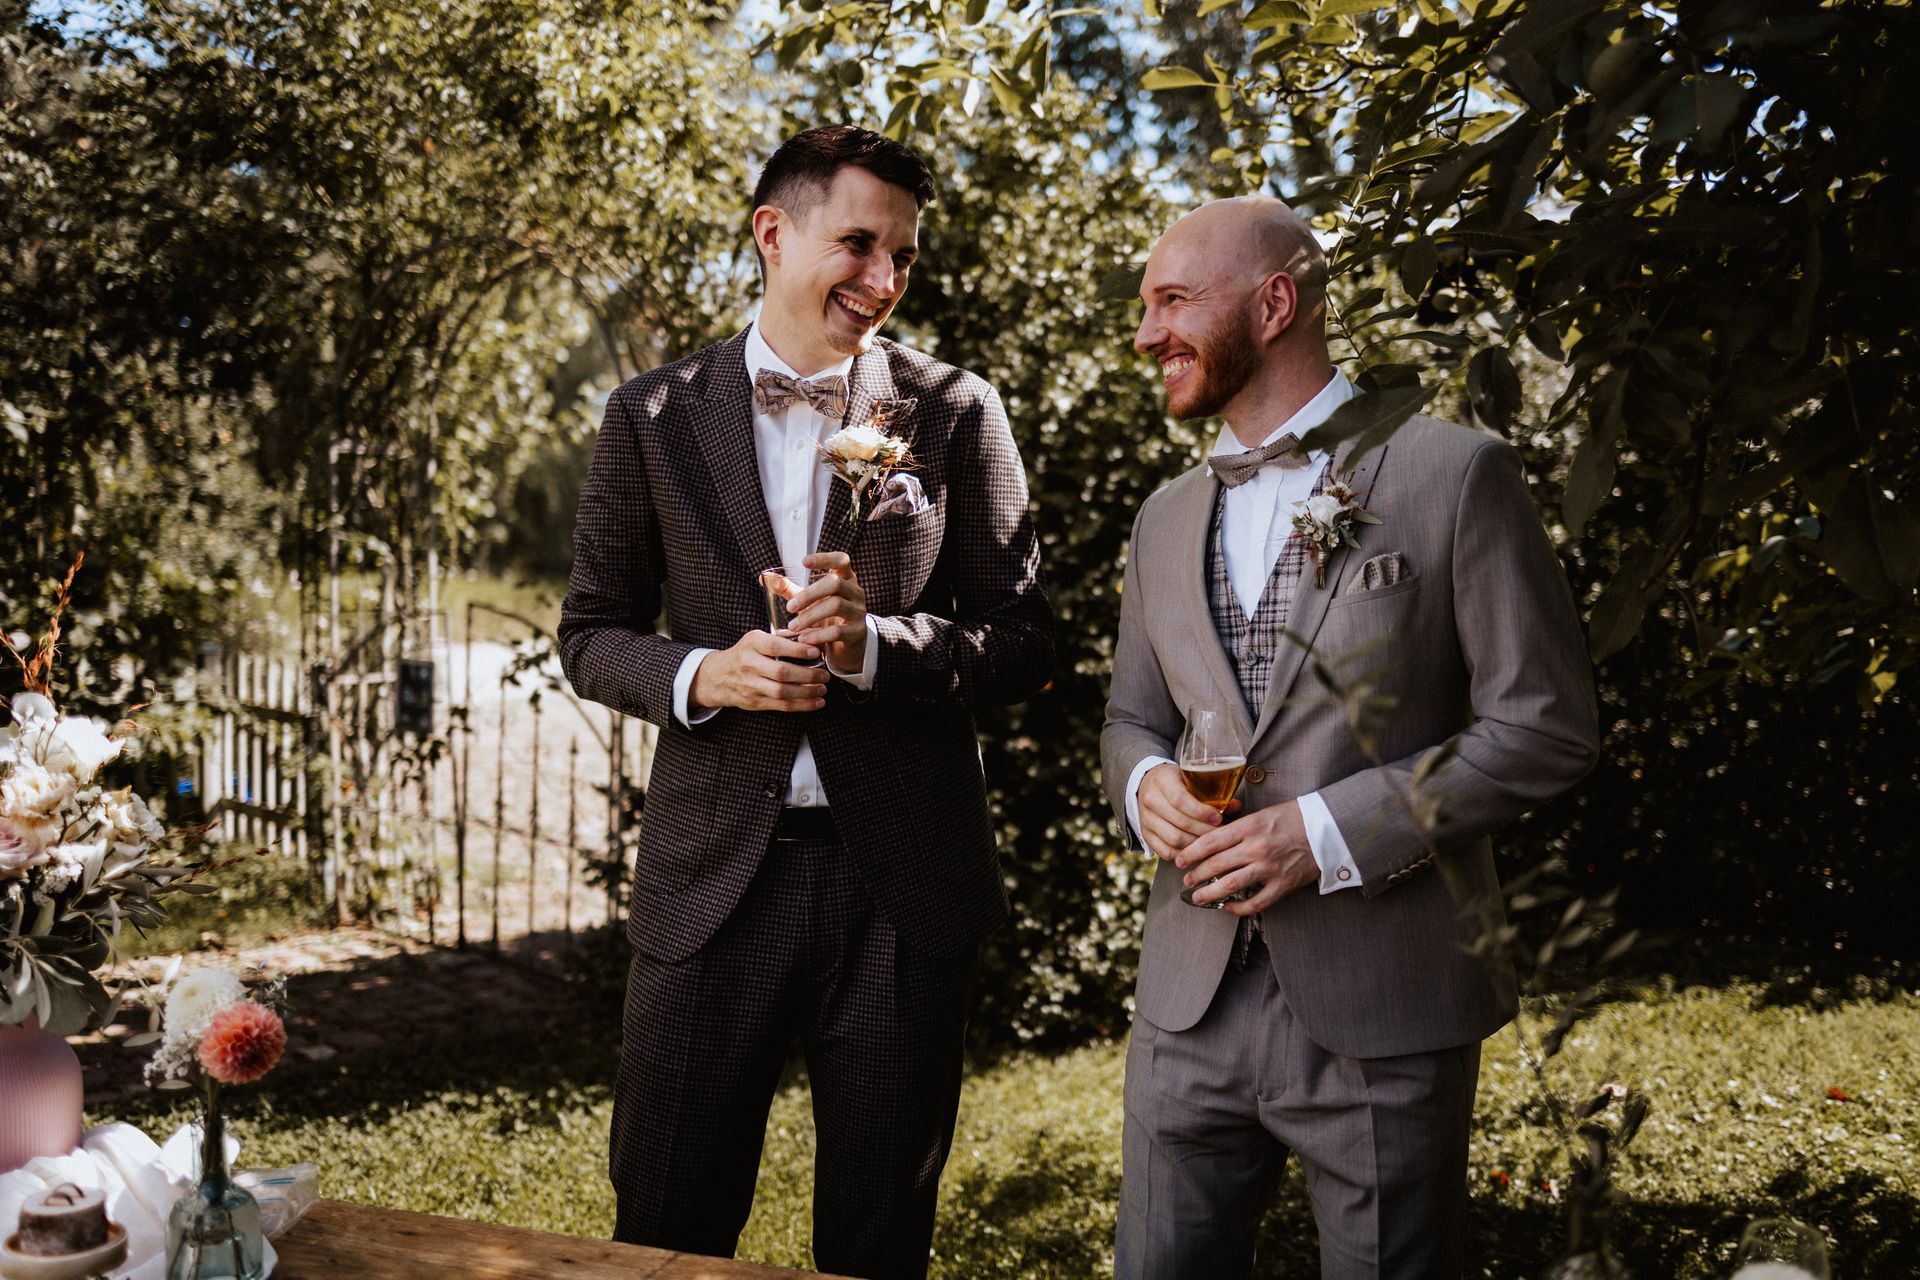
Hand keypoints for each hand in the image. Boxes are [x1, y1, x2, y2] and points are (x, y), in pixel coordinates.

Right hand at [688, 631, 826, 712]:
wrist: (718, 676)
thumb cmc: (746, 654)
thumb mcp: (757, 639)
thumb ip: (783, 637)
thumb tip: (813, 636)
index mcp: (751, 644)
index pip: (775, 646)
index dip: (797, 650)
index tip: (816, 653)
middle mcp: (748, 664)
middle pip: (781, 672)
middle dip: (807, 675)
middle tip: (825, 675)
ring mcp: (750, 685)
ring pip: (782, 692)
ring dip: (807, 692)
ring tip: (823, 689)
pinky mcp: (755, 702)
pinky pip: (782, 706)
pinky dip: (802, 705)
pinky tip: (816, 702)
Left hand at [794, 551, 867, 672]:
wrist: (846, 646)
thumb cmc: (826, 617)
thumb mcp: (809, 602)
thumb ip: (789, 590)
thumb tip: (764, 578)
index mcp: (845, 579)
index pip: (842, 560)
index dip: (825, 558)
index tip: (804, 562)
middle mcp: (855, 592)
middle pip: (835, 583)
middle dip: (809, 594)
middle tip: (789, 608)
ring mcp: (859, 612)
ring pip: (837, 605)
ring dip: (810, 616)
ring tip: (793, 627)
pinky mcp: (858, 632)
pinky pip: (838, 631)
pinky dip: (818, 635)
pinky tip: (803, 639)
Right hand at [1137, 763, 1230, 860]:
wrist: (1148, 785)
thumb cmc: (1176, 782)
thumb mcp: (1192, 779)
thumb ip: (1212, 793)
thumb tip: (1234, 806)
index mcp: (1163, 781)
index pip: (1180, 800)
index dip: (1201, 812)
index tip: (1218, 819)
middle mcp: (1151, 800)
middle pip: (1180, 822)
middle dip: (1205, 831)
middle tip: (1221, 834)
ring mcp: (1146, 819)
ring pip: (1174, 839)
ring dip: (1196, 845)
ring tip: (1211, 843)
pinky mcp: (1146, 835)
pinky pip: (1166, 851)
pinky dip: (1183, 854)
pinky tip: (1196, 850)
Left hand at [1177, 799, 1316, 914]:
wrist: (1326, 829)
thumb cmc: (1292, 818)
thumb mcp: (1261, 814)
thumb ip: (1237, 828)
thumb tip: (1210, 841)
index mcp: (1249, 826)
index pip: (1210, 841)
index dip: (1190, 853)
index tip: (1179, 860)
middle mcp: (1257, 847)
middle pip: (1216, 864)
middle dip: (1196, 875)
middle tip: (1186, 881)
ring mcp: (1270, 868)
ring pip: (1231, 885)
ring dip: (1210, 894)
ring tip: (1197, 898)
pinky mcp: (1283, 884)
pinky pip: (1256, 903)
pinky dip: (1239, 909)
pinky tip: (1227, 908)